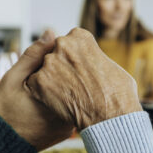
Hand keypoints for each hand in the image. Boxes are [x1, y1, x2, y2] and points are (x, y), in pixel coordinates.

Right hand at [0, 30, 72, 150]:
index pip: (74, 69)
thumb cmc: (2, 112)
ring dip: (68, 85)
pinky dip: (66, 99)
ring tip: (50, 82)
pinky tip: (53, 94)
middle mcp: (68, 116)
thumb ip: (32, 56)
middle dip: (69, 71)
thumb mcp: (12, 79)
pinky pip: (72, 109)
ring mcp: (69, 126)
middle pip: (78, 83)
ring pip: (76, 96)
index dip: (66, 57)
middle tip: (53, 67)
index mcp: (57, 101)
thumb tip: (51, 32)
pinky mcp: (66, 131)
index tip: (57, 52)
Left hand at [27, 28, 141, 129]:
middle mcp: (62, 44)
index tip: (79, 70)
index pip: (69, 43)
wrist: (110, 115)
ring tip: (66, 95)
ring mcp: (49, 62)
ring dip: (50, 80)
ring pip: (43, 69)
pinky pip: (35, 84)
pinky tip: (56, 102)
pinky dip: (42, 94)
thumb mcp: (110, 65)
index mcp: (80, 36)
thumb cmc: (117, 94)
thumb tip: (91, 62)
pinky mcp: (39, 81)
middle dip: (60, 67)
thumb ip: (93, 57)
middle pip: (54, 54)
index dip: (73, 59)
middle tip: (72, 84)